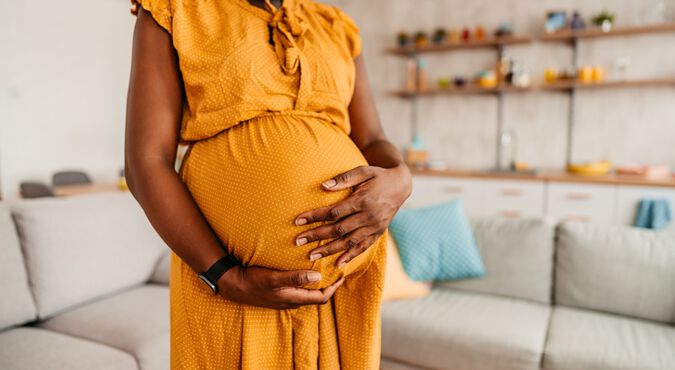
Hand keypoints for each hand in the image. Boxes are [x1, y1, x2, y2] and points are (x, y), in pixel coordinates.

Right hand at [218, 265, 344, 309]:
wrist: (234, 285)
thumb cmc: (253, 281)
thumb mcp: (274, 278)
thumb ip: (295, 278)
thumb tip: (317, 277)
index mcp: (294, 298)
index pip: (322, 298)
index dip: (334, 287)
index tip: (342, 275)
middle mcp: (292, 301)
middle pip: (317, 296)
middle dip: (329, 285)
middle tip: (337, 270)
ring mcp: (285, 298)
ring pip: (308, 293)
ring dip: (318, 283)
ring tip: (325, 269)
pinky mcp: (279, 293)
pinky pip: (299, 289)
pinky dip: (307, 282)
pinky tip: (306, 271)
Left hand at [294, 164, 411, 267]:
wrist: (401, 185)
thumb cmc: (378, 176)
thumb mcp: (363, 171)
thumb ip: (343, 179)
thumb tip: (323, 186)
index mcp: (362, 201)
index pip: (334, 212)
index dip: (315, 217)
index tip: (298, 221)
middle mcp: (368, 217)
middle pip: (338, 229)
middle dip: (317, 236)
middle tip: (298, 241)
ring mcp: (374, 227)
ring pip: (349, 242)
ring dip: (329, 250)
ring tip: (312, 255)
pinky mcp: (378, 233)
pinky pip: (363, 247)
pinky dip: (351, 256)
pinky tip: (338, 264)